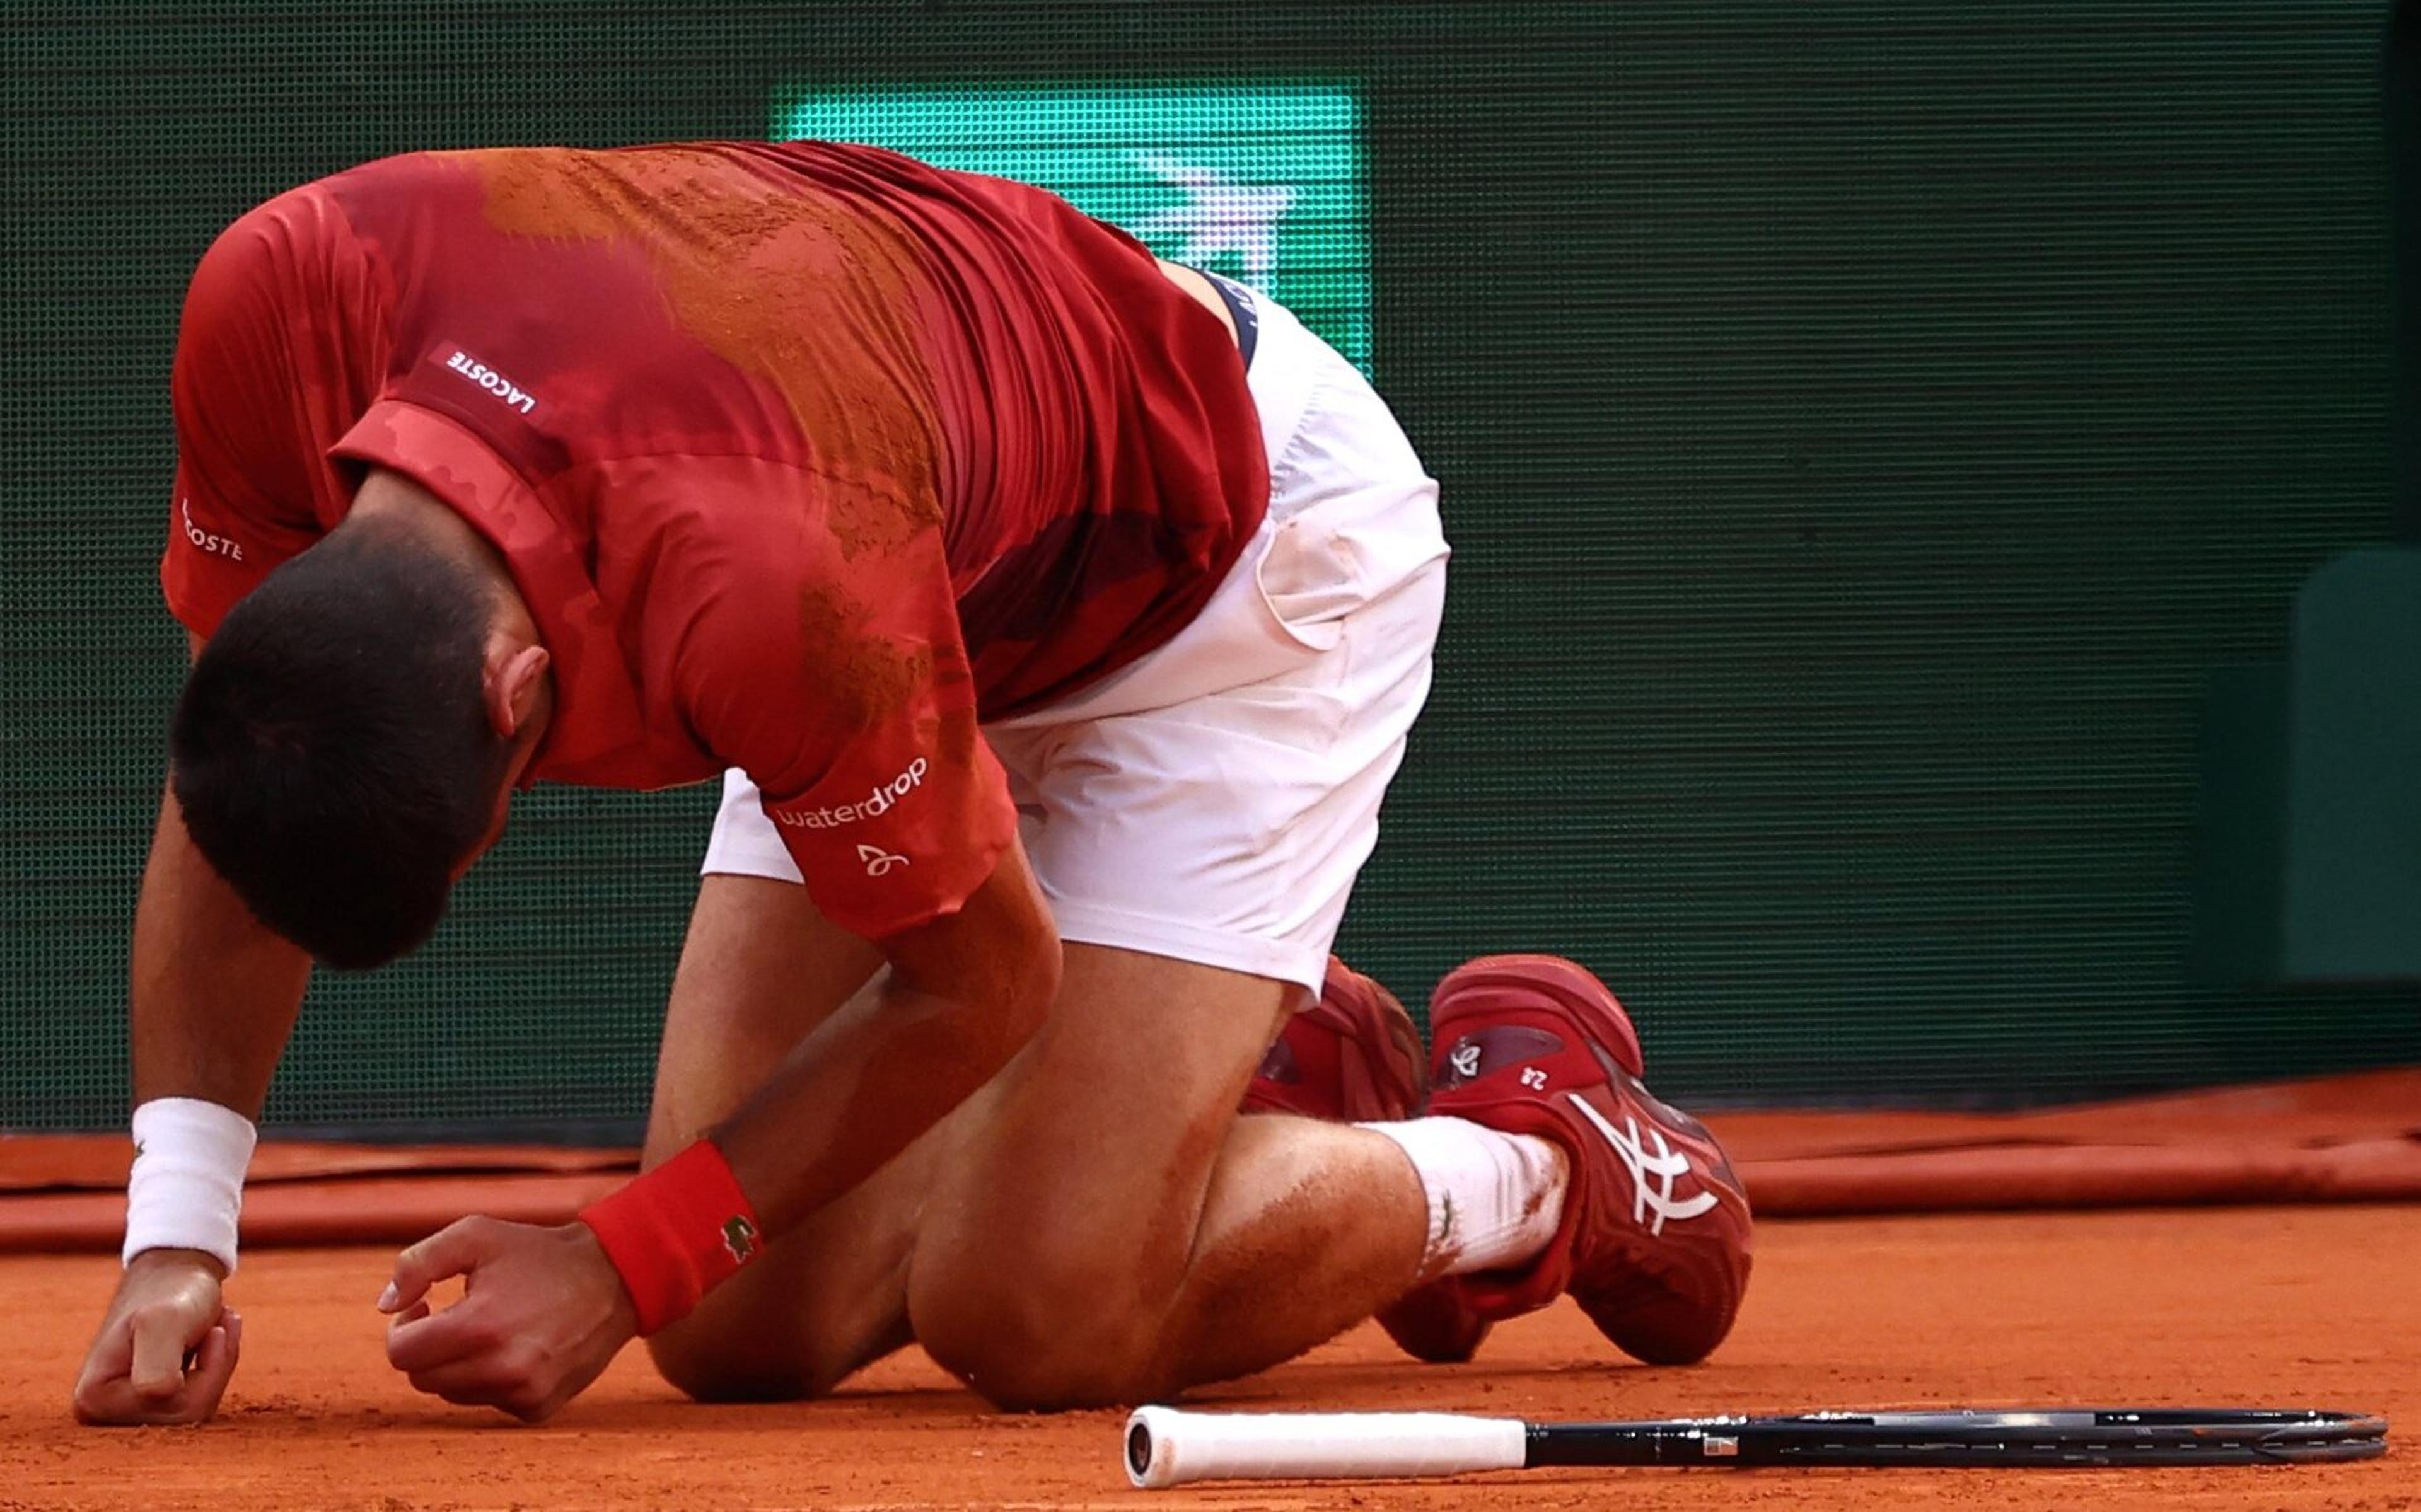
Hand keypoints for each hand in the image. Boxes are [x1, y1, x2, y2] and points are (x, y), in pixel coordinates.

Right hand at [72, 1249, 242, 1424]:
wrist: (173, 1269)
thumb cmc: (169, 1291)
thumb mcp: (164, 1321)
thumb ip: (158, 1358)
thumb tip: (154, 1395)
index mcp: (94, 1399)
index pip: (176, 1409)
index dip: (211, 1370)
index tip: (212, 1328)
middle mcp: (101, 1412)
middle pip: (186, 1415)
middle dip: (215, 1369)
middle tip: (219, 1326)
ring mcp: (123, 1408)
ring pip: (195, 1408)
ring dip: (217, 1365)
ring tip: (216, 1327)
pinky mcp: (144, 1401)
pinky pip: (196, 1400)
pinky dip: (215, 1368)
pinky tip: (214, 1337)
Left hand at [380, 1216, 637, 1421]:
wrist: (613, 1279)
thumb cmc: (538, 1255)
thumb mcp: (476, 1236)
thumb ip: (418, 1264)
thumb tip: (385, 1307)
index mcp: (480, 1326)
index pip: (401, 1354)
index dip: (402, 1328)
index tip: (423, 1308)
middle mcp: (502, 1369)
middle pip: (423, 1378)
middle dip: (427, 1347)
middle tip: (450, 1318)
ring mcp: (523, 1393)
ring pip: (453, 1394)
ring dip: (458, 1365)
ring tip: (489, 1329)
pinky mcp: (539, 1408)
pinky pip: (488, 1403)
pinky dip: (490, 1380)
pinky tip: (515, 1348)